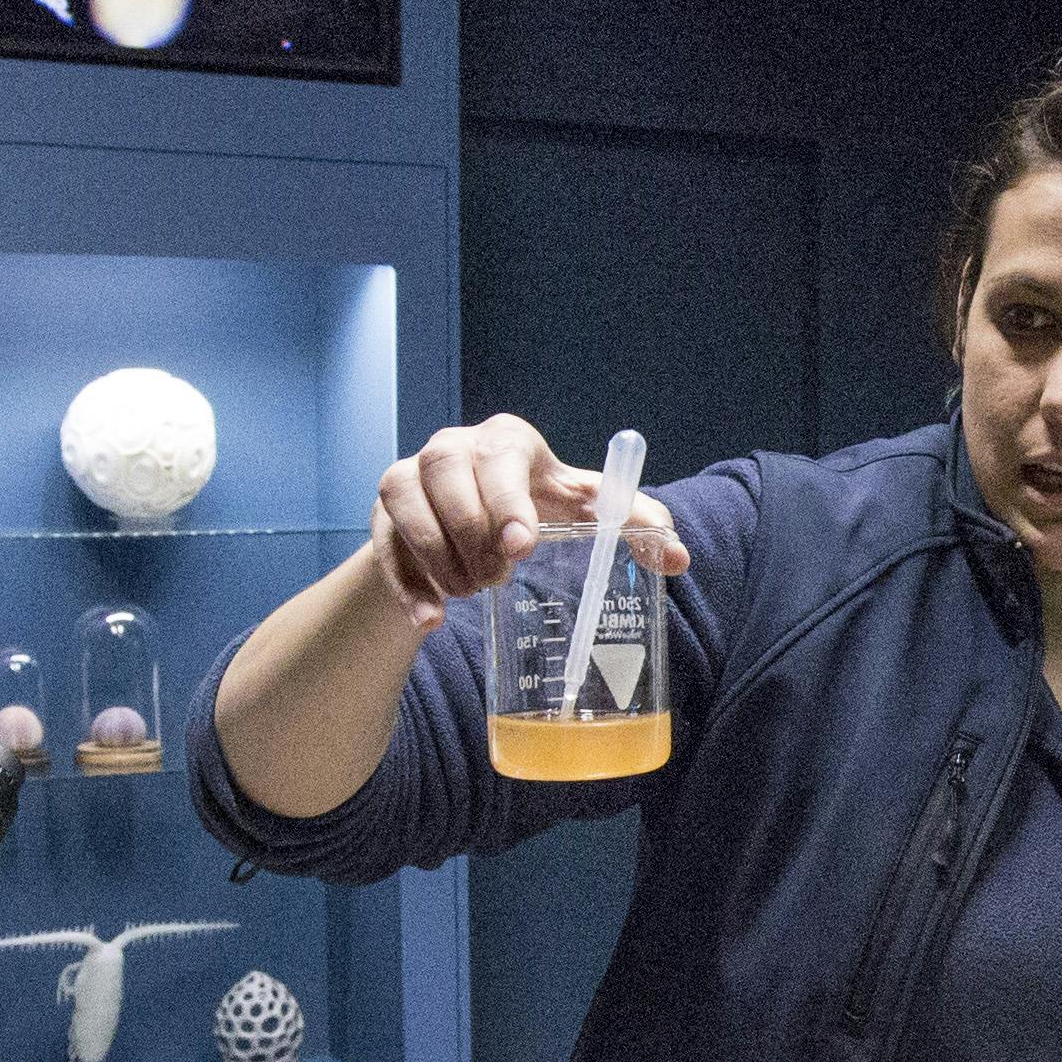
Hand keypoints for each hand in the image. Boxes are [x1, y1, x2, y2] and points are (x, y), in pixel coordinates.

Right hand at [364, 416, 687, 625]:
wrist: (466, 529)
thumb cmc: (535, 511)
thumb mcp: (580, 512)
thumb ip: (632, 525)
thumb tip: (679, 557)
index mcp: (508, 442)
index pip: (504, 458)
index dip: (510, 500)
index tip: (523, 547)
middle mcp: (452, 449)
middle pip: (452, 480)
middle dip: (475, 536)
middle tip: (498, 577)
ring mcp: (409, 478)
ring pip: (414, 513)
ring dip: (445, 563)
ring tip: (474, 592)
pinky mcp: (382, 516)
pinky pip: (387, 551)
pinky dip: (409, 589)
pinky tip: (430, 620)